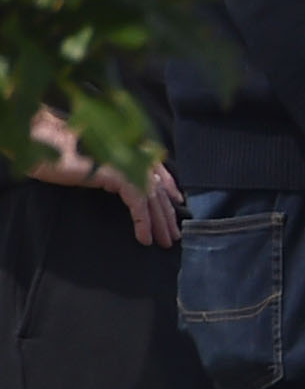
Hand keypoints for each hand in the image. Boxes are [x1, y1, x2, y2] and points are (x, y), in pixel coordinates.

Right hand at [25, 109, 182, 246]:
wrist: (41, 146)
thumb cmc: (61, 157)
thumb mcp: (94, 167)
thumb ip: (115, 173)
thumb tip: (128, 189)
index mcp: (128, 150)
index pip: (158, 170)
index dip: (170, 187)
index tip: (178, 203)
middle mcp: (132, 154)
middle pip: (158, 188)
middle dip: (167, 213)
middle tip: (173, 235)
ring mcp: (126, 163)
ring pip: (152, 197)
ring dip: (159, 222)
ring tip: (163, 241)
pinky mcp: (117, 174)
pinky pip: (138, 202)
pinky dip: (143, 221)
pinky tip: (144, 237)